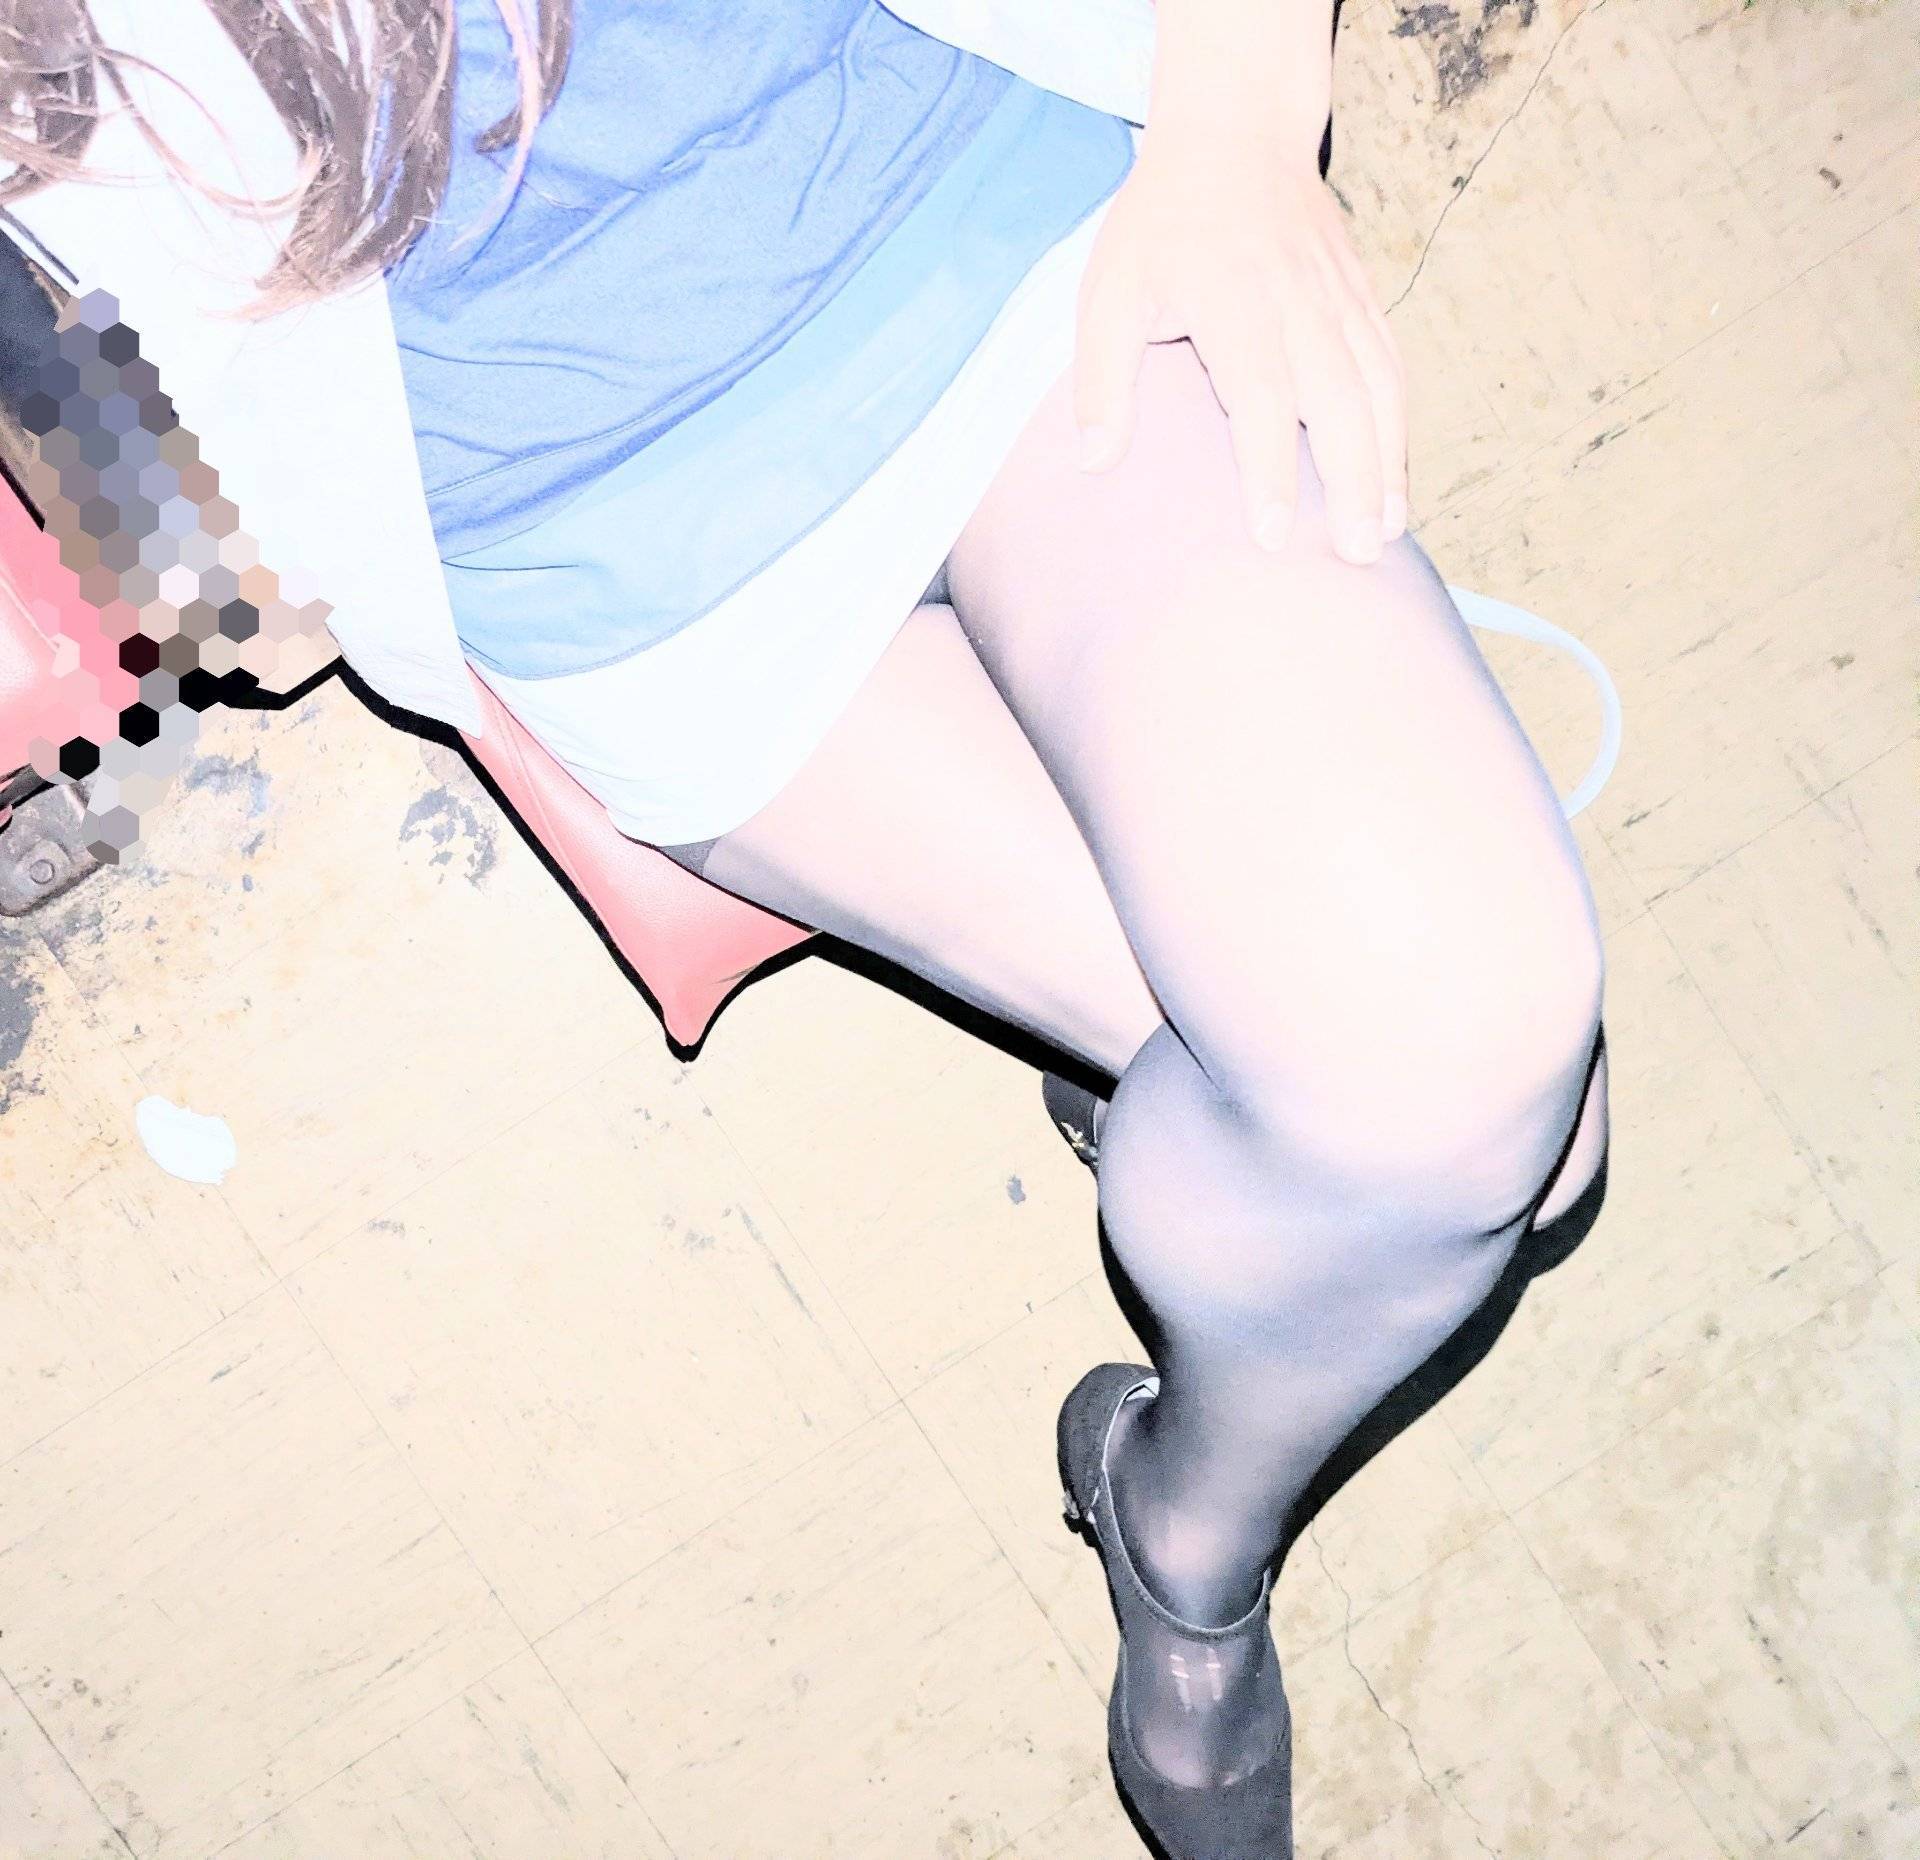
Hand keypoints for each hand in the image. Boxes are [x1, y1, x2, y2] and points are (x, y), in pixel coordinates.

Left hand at [1073, 125, 1407, 564]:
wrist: (1237, 132)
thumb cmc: (1162, 224)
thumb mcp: (1109, 290)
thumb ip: (1102, 377)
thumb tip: (1096, 461)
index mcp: (1235, 302)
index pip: (1261, 396)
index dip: (1268, 467)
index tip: (1270, 533)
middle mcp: (1299, 303)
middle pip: (1339, 403)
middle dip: (1352, 482)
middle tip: (1355, 555)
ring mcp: (1339, 300)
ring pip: (1377, 390)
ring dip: (1387, 464)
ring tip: (1386, 533)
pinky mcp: (1361, 299)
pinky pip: (1390, 369)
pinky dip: (1398, 427)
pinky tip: (1395, 479)